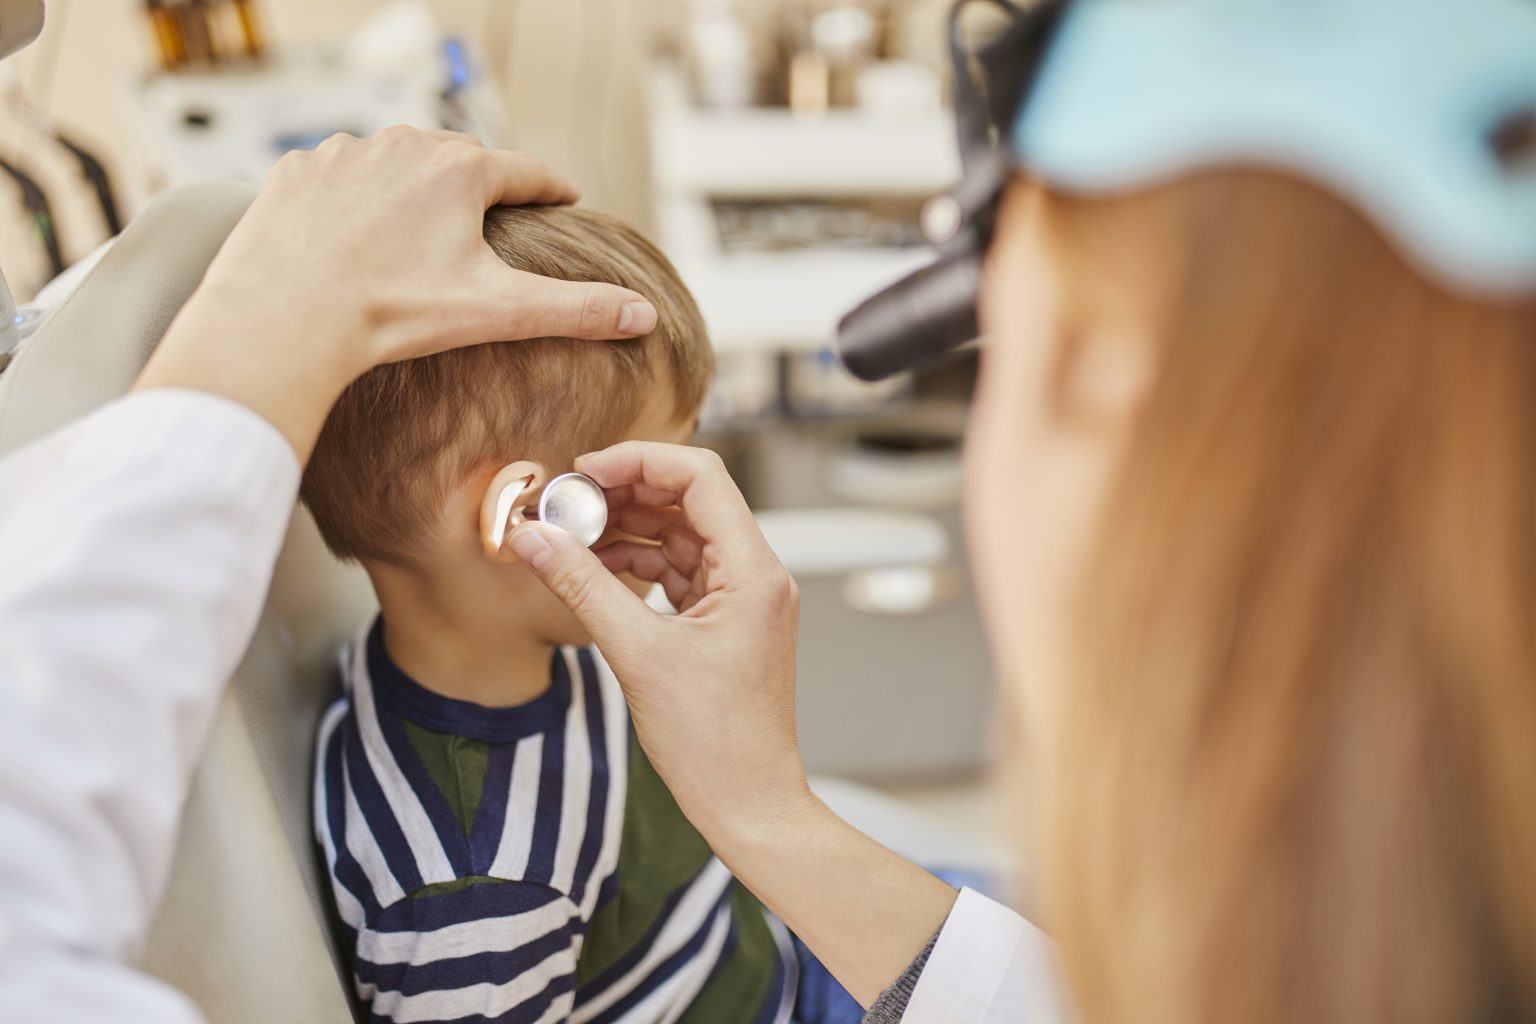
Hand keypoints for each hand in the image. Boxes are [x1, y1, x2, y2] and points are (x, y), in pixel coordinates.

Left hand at [136, 127, 656, 458]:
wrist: (284, 317)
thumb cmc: (390, 314)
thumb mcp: (497, 312)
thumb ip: (576, 310)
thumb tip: (644, 315)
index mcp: (460, 171)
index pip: (525, 172)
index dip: (551, 188)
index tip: (566, 197)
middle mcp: (403, 145)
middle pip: (459, 163)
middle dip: (480, 188)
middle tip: (492, 218)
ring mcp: (344, 153)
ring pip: (395, 164)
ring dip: (413, 189)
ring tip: (420, 229)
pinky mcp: (296, 170)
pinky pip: (338, 176)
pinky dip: (354, 198)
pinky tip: (355, 232)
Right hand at [511, 442, 958, 1004]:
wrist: (748, 804)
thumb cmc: (714, 743)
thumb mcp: (636, 655)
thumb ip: (581, 586)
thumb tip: (532, 538)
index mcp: (753, 570)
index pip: (700, 476)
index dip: (638, 461)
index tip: (583, 472)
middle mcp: (756, 574)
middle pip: (688, 499)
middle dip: (624, 493)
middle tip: (565, 503)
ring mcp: (742, 597)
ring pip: (680, 535)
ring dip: (625, 529)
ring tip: (568, 534)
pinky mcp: (724, 621)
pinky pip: (678, 571)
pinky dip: (636, 564)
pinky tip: (591, 567)